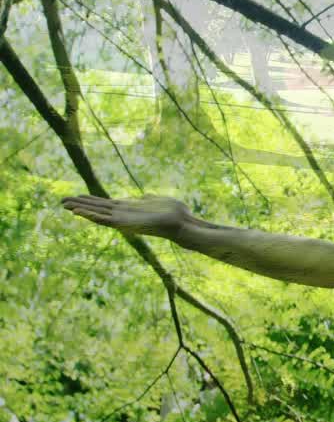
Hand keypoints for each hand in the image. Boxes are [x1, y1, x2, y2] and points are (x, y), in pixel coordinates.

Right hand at [60, 194, 191, 238]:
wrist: (182, 223)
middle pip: (97, 208)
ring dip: (82, 210)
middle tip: (62, 201)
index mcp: (130, 208)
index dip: (91, 201)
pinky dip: (92, 216)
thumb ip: (148, 199)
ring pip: (98, 214)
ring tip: (66, 206)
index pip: (106, 204)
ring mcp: (124, 220)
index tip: (77, 197)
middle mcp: (124, 215)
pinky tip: (79, 212)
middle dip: (80, 205)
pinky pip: (105, 220)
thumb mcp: (158, 201)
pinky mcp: (126, 224)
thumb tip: (144, 197)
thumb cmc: (174, 213)